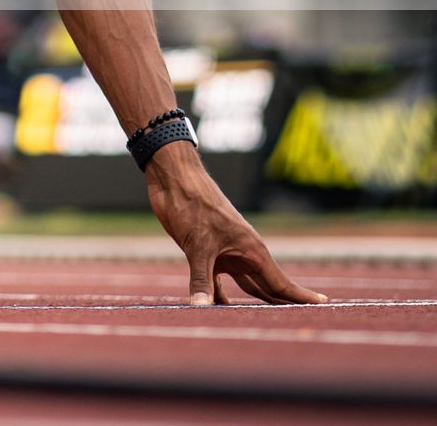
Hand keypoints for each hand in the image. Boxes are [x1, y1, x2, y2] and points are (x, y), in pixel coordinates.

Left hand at [143, 141, 327, 306]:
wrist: (173, 177)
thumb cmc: (191, 204)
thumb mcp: (197, 245)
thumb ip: (201, 280)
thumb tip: (200, 309)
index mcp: (251, 250)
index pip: (281, 282)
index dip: (301, 296)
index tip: (326, 306)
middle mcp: (243, 253)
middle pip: (269, 287)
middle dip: (283, 305)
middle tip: (302, 322)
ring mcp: (225, 253)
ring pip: (247, 285)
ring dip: (254, 303)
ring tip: (269, 322)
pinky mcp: (206, 252)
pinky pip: (219, 282)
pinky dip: (220, 297)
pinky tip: (219, 312)